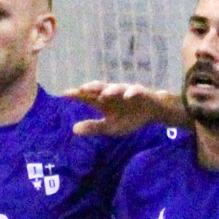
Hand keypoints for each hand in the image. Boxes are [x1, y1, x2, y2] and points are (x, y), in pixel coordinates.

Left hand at [65, 81, 186, 135]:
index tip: (65, 94)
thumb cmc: (129, 118)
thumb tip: (73, 130)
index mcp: (104, 102)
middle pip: (100, 89)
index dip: (77, 95)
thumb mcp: (111, 127)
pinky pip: (136, 91)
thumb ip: (94, 127)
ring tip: (104, 94)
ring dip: (111, 90)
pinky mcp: (142, 93)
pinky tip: (127, 96)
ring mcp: (127, 92)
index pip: (88, 97)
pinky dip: (132, 92)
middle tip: (81, 89)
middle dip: (92, 88)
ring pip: (117, 88)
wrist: (153, 112)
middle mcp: (114, 94)